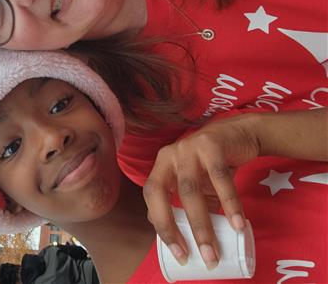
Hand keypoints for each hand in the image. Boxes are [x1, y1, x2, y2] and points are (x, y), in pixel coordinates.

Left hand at [143, 113, 260, 269]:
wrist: (239, 133)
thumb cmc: (212, 165)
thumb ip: (183, 203)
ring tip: (214, 250)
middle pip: (163, 193)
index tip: (179, 253)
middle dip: (175, 227)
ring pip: (190, 190)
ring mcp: (188, 148)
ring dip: (202, 224)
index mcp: (161, 167)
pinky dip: (229, 203)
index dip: (161, 225)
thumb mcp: (195, 183)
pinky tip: (237, 224)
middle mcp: (169, 156)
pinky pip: (219, 178)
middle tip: (194, 255)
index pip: (151, 197)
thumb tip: (173, 234)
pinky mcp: (211, 144)